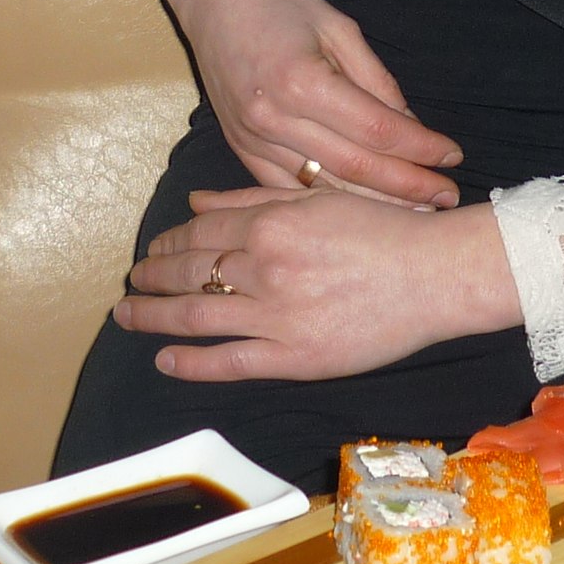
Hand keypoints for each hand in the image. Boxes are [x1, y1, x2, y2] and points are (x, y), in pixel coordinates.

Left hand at [114, 188, 516, 380]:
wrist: (434, 275)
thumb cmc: (383, 230)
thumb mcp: (317, 200)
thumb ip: (251, 201)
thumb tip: (196, 203)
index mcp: (270, 225)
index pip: (198, 234)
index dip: (167, 243)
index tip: (151, 249)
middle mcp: (265, 269)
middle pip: (188, 273)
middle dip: (150, 278)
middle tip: (131, 283)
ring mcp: (276, 316)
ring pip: (196, 317)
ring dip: (153, 317)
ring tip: (129, 316)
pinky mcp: (293, 358)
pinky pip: (229, 363)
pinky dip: (190, 363)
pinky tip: (165, 359)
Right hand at [167, 0, 462, 206]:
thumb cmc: (280, 4)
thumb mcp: (339, 28)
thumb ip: (376, 81)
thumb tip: (412, 128)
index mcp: (302, 80)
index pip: (377, 129)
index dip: (420, 147)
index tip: (452, 155)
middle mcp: (274, 117)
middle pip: (355, 166)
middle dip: (408, 185)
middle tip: (447, 197)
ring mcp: (252, 138)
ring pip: (323, 188)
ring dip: (373, 203)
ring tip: (416, 211)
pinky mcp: (240, 148)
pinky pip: (288, 189)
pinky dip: (328, 202)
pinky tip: (361, 209)